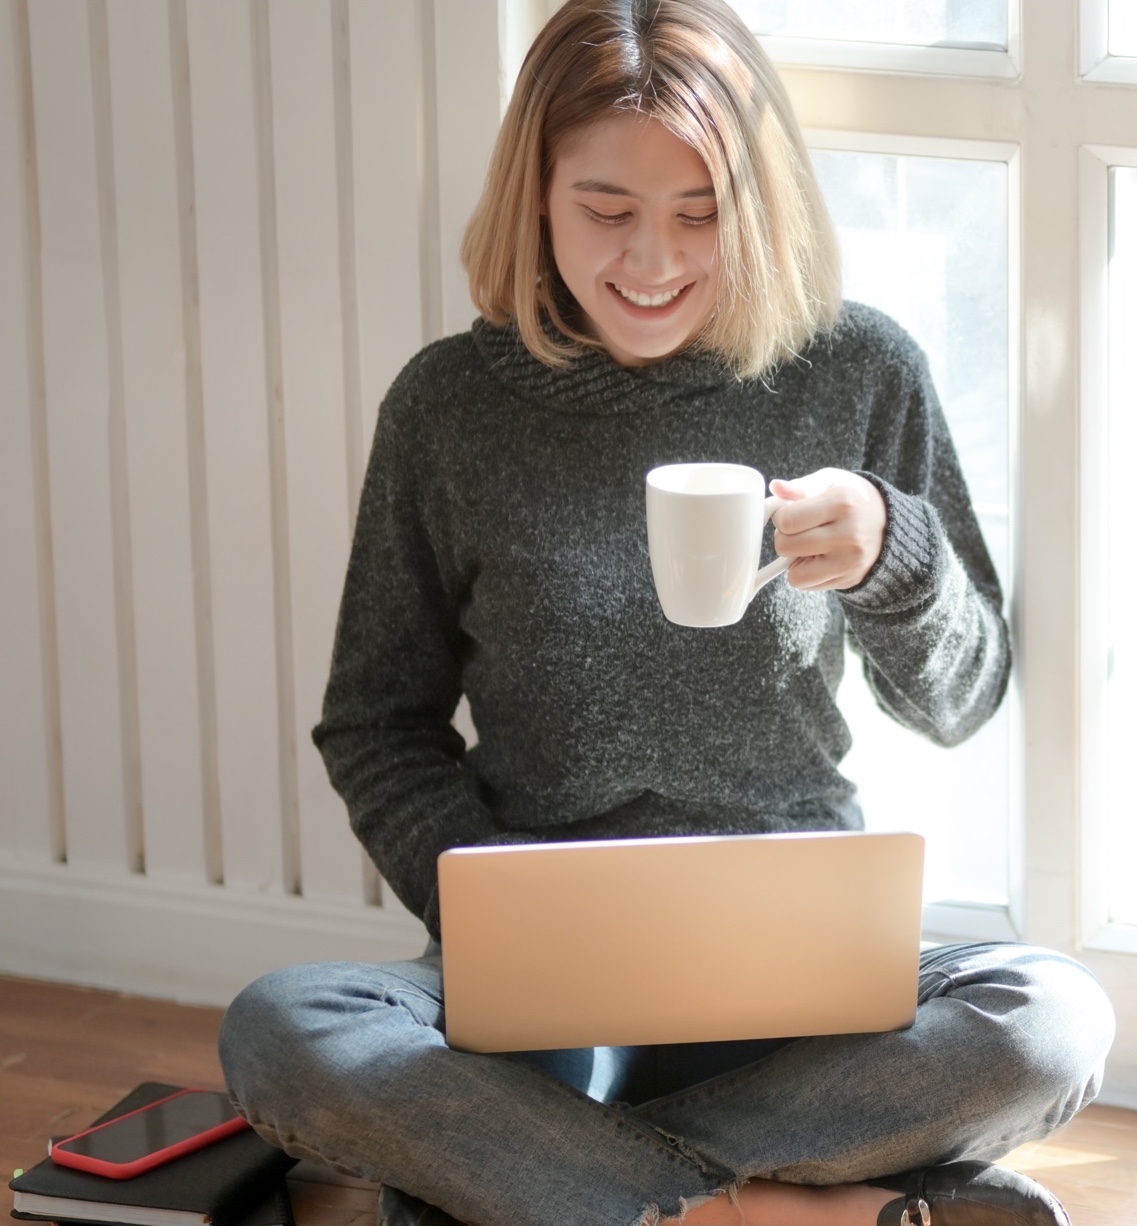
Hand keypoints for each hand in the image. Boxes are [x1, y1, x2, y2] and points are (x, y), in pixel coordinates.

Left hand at [769, 469, 886, 590]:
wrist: (889, 524)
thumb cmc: (852, 499)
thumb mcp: (831, 481)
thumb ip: (801, 486)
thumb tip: (776, 488)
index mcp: (843, 503)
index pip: (786, 520)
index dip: (781, 516)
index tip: (792, 512)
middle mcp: (849, 535)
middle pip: (785, 547)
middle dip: (785, 537)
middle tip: (802, 529)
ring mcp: (850, 562)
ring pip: (794, 574)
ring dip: (794, 560)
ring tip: (811, 544)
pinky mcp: (849, 580)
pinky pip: (806, 585)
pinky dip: (806, 573)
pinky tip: (821, 558)